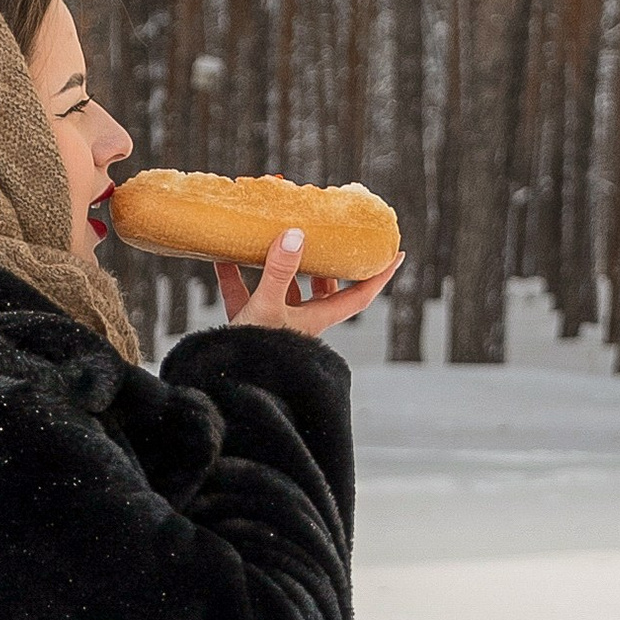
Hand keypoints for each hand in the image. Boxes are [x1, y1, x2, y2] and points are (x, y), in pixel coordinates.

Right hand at [217, 231, 397, 335]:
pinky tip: (223, 257)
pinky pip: (243, 294)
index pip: (360, 296)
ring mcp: (273, 323)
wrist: (225, 384)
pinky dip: (234, 275)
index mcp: (317, 319)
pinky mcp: (247, 325)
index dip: (379, 276)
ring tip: (278, 237)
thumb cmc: (253, 353)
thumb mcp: (267, 308)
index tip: (396, 254)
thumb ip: (279, 271)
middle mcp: (300, 320)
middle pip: (324, 289)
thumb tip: (295, 235)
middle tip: (331, 238)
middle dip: (328, 263)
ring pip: (283, 288)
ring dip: (280, 264)